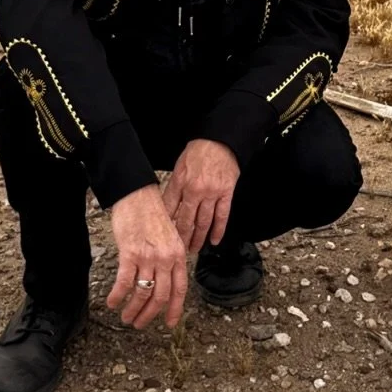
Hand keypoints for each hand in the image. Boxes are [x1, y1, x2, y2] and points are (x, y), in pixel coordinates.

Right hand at [106, 184, 187, 328]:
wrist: (137, 195)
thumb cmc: (151, 213)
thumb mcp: (170, 235)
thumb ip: (171, 257)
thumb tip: (168, 278)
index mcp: (178, 254)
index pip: (180, 289)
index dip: (175, 309)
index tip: (170, 323)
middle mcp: (166, 258)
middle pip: (161, 297)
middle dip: (149, 315)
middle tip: (139, 324)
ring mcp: (149, 257)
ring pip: (143, 293)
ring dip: (133, 309)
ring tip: (126, 316)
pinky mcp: (130, 253)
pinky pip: (124, 282)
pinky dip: (118, 296)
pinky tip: (112, 302)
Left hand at [162, 139, 239, 253]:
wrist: (219, 141)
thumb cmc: (198, 152)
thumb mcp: (179, 167)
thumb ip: (175, 187)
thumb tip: (168, 207)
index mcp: (180, 182)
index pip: (170, 210)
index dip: (167, 226)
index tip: (165, 238)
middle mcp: (195, 190)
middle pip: (186, 220)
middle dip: (181, 238)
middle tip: (179, 250)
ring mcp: (211, 193)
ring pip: (203, 222)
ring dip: (198, 238)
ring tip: (194, 250)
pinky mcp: (226, 193)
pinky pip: (222, 216)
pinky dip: (218, 230)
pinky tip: (215, 241)